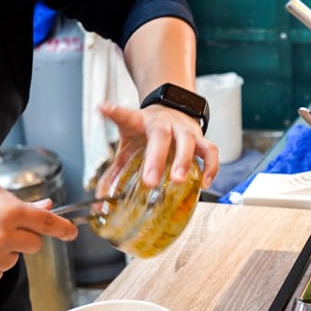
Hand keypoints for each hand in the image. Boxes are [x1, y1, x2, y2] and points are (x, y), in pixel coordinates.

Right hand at [0, 174, 77, 286]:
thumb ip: (16, 199)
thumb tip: (45, 208)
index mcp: (8, 211)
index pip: (48, 224)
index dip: (64, 230)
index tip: (72, 233)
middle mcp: (1, 237)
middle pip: (35, 245)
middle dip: (24, 235)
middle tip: (1, 225)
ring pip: (14, 260)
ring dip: (4, 250)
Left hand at [98, 101, 218, 189]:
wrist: (172, 111)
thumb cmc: (147, 134)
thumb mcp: (127, 146)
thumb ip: (114, 173)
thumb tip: (99, 201)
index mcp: (140, 122)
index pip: (126, 116)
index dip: (114, 112)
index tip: (103, 109)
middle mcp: (164, 123)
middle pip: (161, 135)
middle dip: (156, 158)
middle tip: (150, 181)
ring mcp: (184, 129)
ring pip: (188, 141)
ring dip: (184, 161)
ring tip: (178, 180)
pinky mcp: (201, 138)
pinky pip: (210, 151)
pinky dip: (210, 167)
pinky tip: (205, 183)